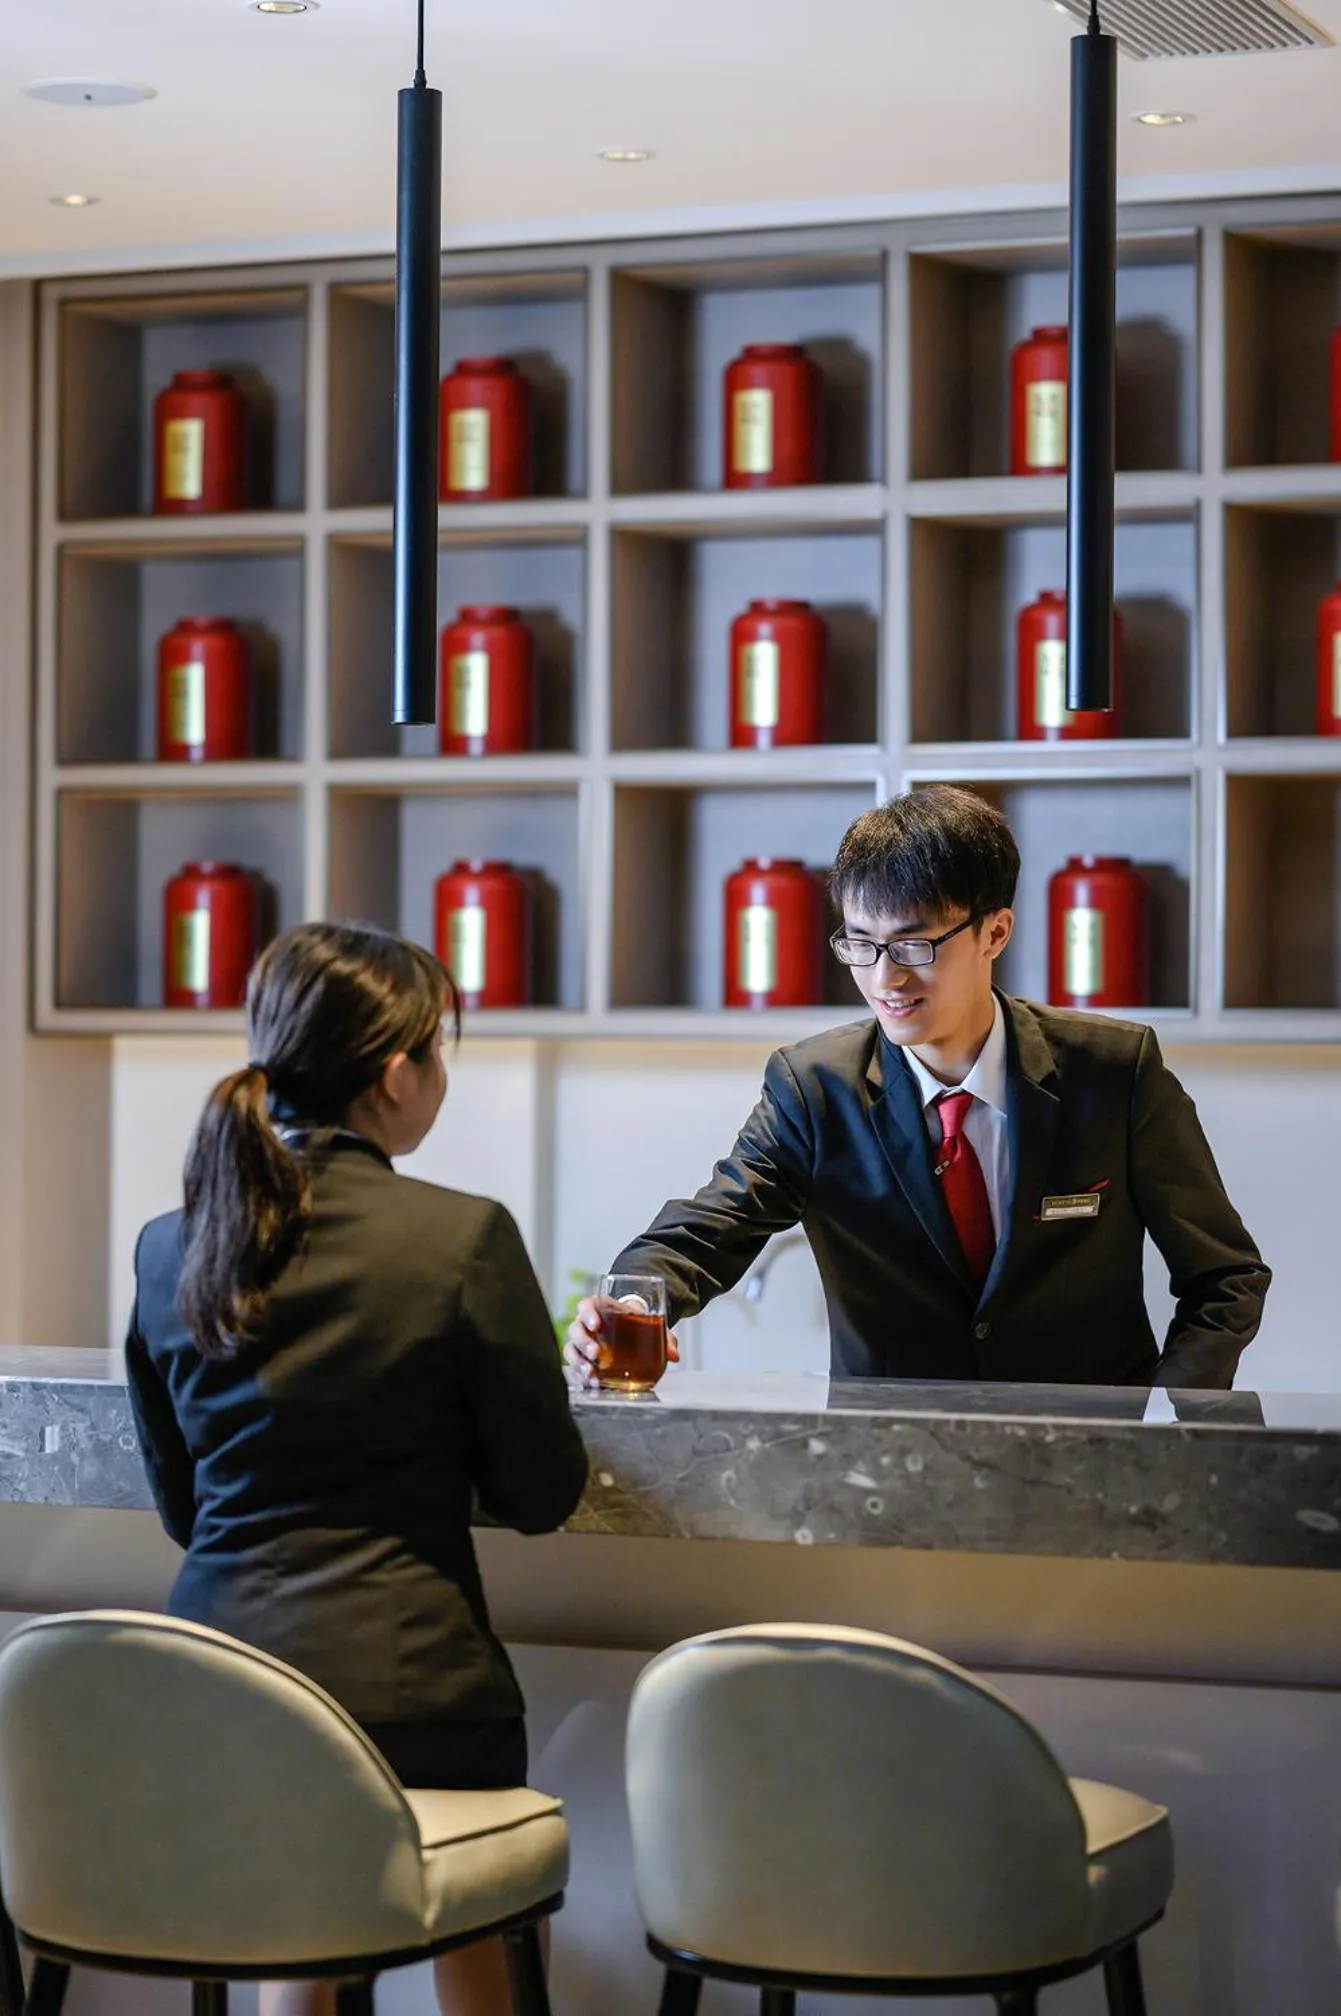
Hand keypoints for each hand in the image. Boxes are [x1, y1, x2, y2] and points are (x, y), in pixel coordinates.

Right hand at [563, 1295, 680, 1388]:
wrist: (631, 1333)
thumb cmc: (636, 1325)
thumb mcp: (651, 1326)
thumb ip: (663, 1338)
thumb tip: (673, 1355)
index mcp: (600, 1308)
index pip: (586, 1305)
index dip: (587, 1313)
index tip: (596, 1323)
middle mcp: (586, 1324)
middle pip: (576, 1329)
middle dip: (584, 1342)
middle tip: (596, 1353)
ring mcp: (582, 1343)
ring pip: (571, 1349)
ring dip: (579, 1362)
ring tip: (591, 1374)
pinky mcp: (582, 1360)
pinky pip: (575, 1367)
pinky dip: (581, 1376)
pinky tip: (592, 1383)